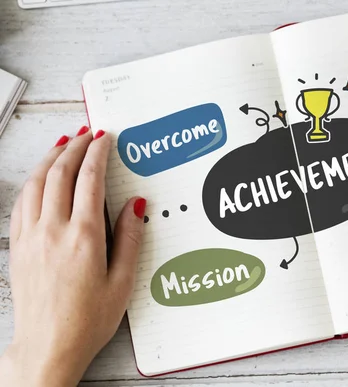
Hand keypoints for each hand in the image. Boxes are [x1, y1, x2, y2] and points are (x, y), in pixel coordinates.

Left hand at [0, 127, 145, 386]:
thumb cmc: (87, 320)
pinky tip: (40, 177)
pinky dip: (33, 181)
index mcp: (84, 237)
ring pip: (37, 182)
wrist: (48, 346)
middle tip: (87, 133)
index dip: (98, 153)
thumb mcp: (123, 282)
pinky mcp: (18, 247)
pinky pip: (22, 201)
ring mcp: (31, 237)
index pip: (89, 179)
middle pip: (60, 173)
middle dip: (75, 147)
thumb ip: (130, 238)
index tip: (104, 138)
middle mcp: (53, 230)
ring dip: (51, 158)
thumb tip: (135, 205)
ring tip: (64, 144)